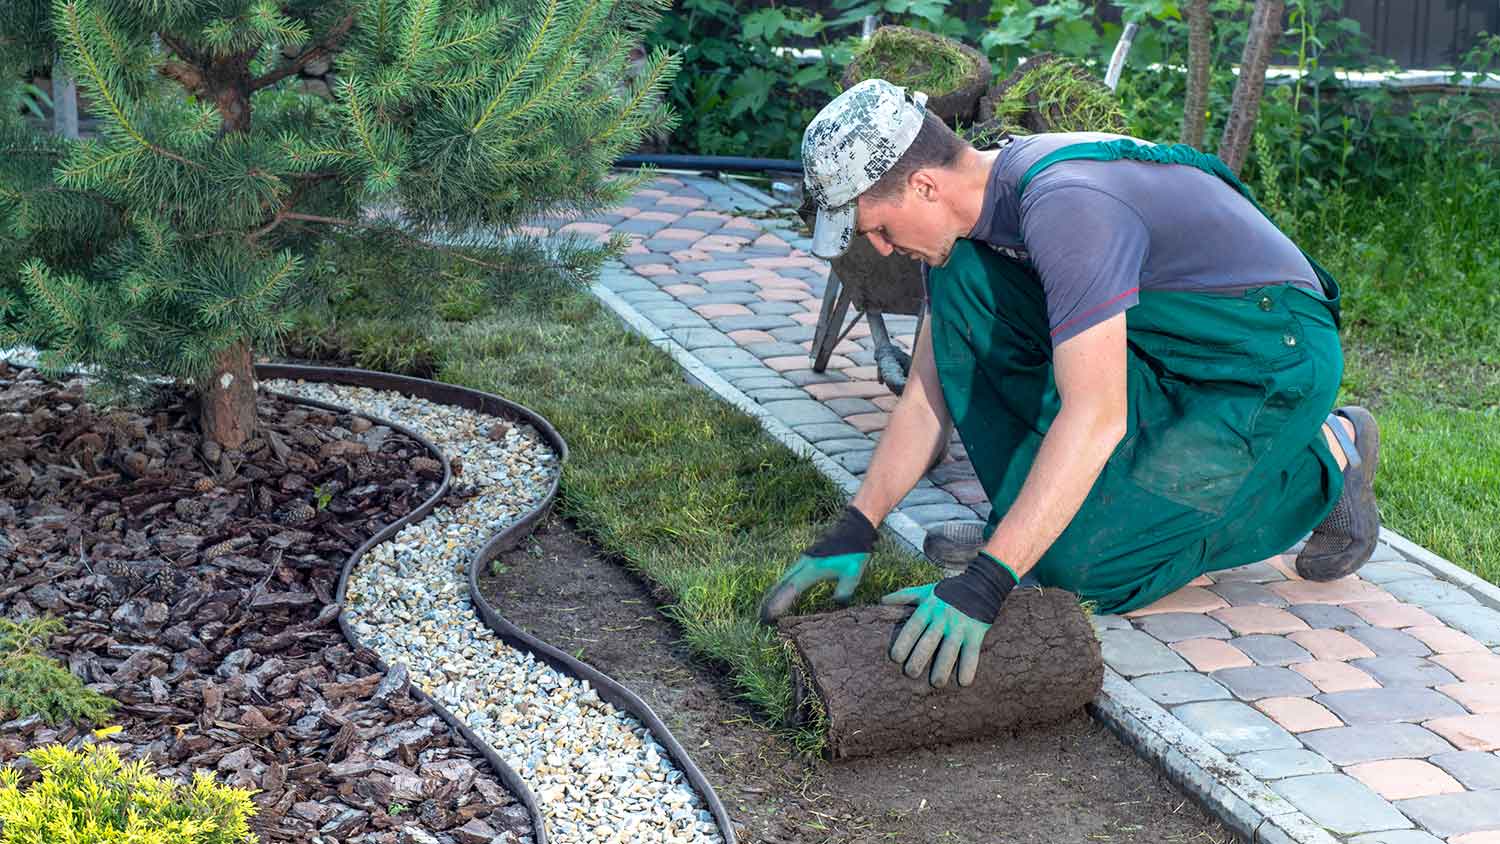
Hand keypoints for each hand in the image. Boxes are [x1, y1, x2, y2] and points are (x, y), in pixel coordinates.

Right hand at [759, 505, 877, 623]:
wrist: (853, 528)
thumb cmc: (854, 552)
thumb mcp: (852, 574)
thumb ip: (843, 590)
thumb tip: (836, 603)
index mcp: (814, 568)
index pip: (792, 588)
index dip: (779, 602)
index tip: (769, 615)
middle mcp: (805, 563)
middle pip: (782, 584)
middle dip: (771, 600)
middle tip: (761, 616)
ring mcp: (804, 560)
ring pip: (785, 579)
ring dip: (774, 593)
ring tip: (766, 607)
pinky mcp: (807, 558)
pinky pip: (790, 575)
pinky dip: (783, 586)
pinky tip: (782, 592)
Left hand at [882, 551, 1018, 687]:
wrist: (981, 583)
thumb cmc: (949, 591)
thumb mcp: (926, 590)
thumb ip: (905, 596)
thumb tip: (882, 601)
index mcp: (928, 608)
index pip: (914, 626)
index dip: (904, 641)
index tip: (895, 657)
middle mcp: (942, 617)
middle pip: (929, 640)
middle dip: (920, 657)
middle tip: (911, 673)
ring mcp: (960, 625)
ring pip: (950, 648)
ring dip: (943, 666)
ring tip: (936, 683)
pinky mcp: (976, 631)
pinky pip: (972, 651)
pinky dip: (969, 667)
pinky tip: (964, 682)